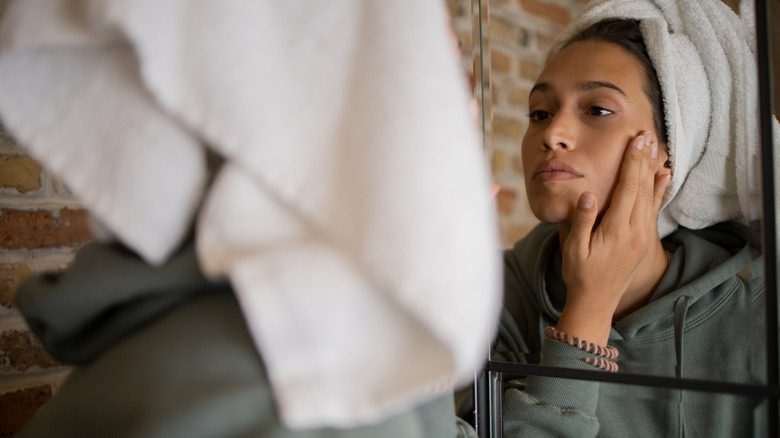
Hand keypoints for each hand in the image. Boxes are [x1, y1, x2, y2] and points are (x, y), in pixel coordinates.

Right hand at [556, 131, 670, 344]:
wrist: (596, 303)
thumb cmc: (579, 275)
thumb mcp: (573, 249)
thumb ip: (581, 221)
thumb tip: (587, 194)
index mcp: (617, 230)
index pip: (628, 188)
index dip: (632, 162)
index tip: (635, 140)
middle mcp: (635, 231)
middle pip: (643, 187)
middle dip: (644, 159)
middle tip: (647, 135)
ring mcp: (643, 236)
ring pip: (651, 196)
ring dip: (653, 169)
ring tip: (656, 148)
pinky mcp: (645, 241)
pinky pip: (654, 209)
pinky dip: (660, 190)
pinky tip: (664, 176)